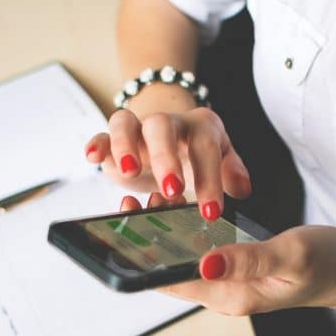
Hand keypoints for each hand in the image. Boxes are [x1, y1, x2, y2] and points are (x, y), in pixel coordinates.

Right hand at [85, 107, 251, 219]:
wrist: (174, 138)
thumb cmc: (199, 154)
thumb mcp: (222, 162)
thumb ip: (231, 173)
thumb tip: (242, 189)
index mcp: (202, 127)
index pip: (206, 148)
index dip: (209, 179)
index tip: (211, 212)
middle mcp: (169, 123)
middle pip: (163, 128)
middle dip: (166, 159)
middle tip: (172, 190)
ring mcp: (138, 129)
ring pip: (126, 123)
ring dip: (126, 145)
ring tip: (129, 171)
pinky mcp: (114, 140)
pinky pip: (102, 134)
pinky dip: (97, 143)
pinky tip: (93, 157)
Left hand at [119, 195, 335, 314]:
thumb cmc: (327, 263)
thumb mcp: (291, 255)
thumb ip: (248, 260)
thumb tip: (204, 264)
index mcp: (235, 295)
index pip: (176, 281)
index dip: (147, 256)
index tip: (128, 226)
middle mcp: (227, 293)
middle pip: (174, 271)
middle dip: (150, 241)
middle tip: (136, 202)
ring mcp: (232, 283)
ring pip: (187, 260)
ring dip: (167, 234)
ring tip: (155, 198)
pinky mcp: (238, 270)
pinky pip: (203, 254)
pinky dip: (188, 233)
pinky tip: (182, 210)